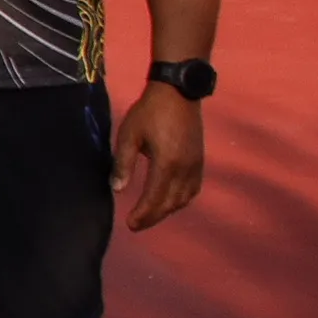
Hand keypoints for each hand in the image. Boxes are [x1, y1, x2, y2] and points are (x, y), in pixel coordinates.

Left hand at [111, 82, 204, 231]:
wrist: (178, 92)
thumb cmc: (149, 112)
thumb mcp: (129, 135)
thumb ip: (123, 163)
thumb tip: (117, 189)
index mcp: (167, 163)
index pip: (155, 198)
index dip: (142, 214)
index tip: (129, 224)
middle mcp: (186, 168)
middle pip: (170, 203)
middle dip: (153, 217)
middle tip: (136, 225)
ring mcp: (196, 165)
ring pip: (184, 198)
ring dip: (167, 210)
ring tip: (149, 215)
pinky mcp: (200, 160)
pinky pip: (193, 188)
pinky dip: (181, 199)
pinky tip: (169, 201)